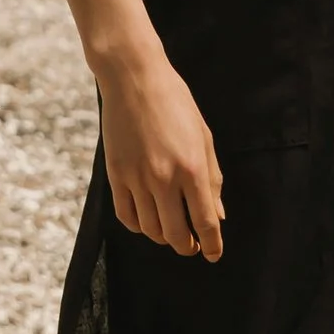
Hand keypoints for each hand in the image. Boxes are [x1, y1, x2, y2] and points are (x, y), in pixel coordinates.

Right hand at [99, 47, 225, 259]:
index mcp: (192, 168)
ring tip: (171, 232)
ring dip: (163, 237)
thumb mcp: (204, 137)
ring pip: (150, 229)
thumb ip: (212, 179)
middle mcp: (164, 178)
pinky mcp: (116, 175)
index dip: (212, 244)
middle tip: (192, 246)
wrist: (133, 78)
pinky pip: (126, 216)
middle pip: (176, 234)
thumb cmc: (175, 102)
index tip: (213, 254)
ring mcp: (136, 178)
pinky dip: (138, 226)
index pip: (205, 221)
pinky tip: (147, 221)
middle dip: (187, 247)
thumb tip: (218, 215)